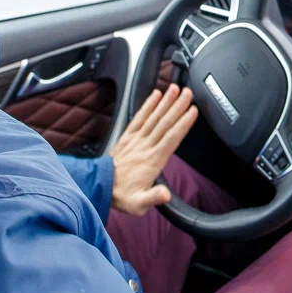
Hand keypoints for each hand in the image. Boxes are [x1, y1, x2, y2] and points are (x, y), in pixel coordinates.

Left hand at [108, 84, 197, 215]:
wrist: (99, 187)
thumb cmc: (122, 195)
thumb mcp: (138, 204)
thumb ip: (153, 197)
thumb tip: (165, 195)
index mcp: (152, 160)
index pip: (171, 138)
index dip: (183, 123)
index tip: (192, 111)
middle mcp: (145, 146)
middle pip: (165, 123)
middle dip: (177, 106)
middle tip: (188, 92)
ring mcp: (136, 140)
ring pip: (153, 117)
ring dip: (165, 102)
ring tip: (174, 88)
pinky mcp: (127, 137)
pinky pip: (139, 117)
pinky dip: (147, 105)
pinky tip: (155, 95)